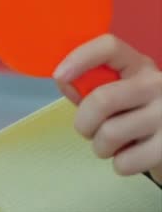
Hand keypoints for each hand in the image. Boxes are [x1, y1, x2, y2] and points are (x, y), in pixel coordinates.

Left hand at [54, 34, 161, 184]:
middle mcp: (157, 83)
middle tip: (87, 130)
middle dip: (83, 123)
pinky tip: (129, 156)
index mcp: (138, 65)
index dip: (79, 58)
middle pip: (102, 99)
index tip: (59, 76)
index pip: (109, 46)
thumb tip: (64, 81)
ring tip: (110, 145)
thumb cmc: (130, 114)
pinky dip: (119, 165)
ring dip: (100, 147)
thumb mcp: (112, 93)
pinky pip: (126, 161)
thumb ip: (87, 86)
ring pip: (111, 133)